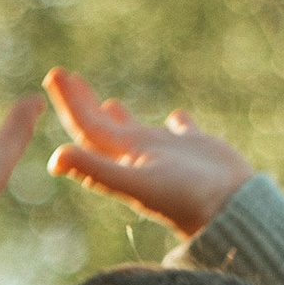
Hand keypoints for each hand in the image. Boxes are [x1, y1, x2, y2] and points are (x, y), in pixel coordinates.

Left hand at [44, 70, 254, 237]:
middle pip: (102, 126)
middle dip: (82, 101)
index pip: (86, 128)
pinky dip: (180, 123)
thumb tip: (54, 159)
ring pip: (138, 131)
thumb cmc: (184, 199)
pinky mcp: (197, 149)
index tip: (53, 75)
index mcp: (122, 161)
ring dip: (121, 117)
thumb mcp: (136, 182)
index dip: (68, 103)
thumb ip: (96, 169)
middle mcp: (139, 156)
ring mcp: (168, 153)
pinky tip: (178, 116)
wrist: (230, 210)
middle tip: (61, 74)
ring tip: (108, 101)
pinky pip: (183, 132)